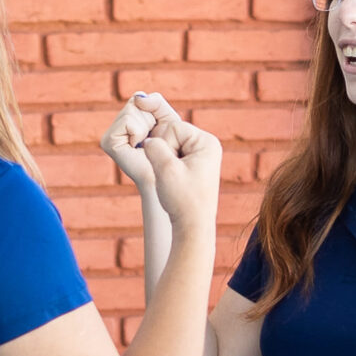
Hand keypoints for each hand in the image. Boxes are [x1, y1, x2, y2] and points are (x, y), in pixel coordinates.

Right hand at [100, 92, 160, 189]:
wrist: (165, 179)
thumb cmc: (171, 153)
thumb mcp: (168, 120)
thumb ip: (156, 102)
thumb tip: (138, 98)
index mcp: (128, 121)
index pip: (139, 98)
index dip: (154, 113)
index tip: (157, 132)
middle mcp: (116, 126)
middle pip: (135, 102)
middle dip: (151, 119)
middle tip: (151, 140)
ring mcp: (110, 134)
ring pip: (131, 110)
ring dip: (146, 126)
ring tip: (145, 144)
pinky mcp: (108, 141)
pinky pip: (127, 121)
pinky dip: (138, 131)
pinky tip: (138, 146)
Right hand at [127, 93, 220, 233]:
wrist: (193, 227)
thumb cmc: (182, 200)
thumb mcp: (165, 169)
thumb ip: (153, 147)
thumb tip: (148, 139)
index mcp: (207, 142)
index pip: (173, 127)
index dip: (163, 146)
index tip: (169, 169)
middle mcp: (208, 146)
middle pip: (172, 134)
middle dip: (164, 153)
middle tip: (171, 176)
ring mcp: (202, 156)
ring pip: (170, 146)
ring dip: (164, 162)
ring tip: (172, 181)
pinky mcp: (195, 166)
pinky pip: (173, 156)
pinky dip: (167, 168)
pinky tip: (173, 183)